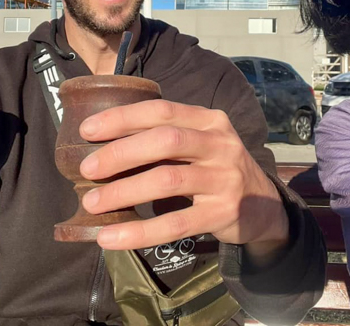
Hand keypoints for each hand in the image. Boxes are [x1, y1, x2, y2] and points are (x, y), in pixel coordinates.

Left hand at [78, 99, 288, 256]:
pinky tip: (111, 237)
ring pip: (168, 180)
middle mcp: (220, 144)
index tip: (87, 130)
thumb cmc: (216, 169)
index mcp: (209, 120)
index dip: (122, 118)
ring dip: (124, 191)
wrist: (263, 205)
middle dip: (120, 153)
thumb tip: (104, 146)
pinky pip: (176, 223)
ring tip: (93, 204)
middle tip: (86, 169)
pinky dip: (139, 232)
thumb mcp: (201, 143)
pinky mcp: (223, 213)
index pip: (162, 111)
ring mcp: (225, 178)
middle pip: (165, 141)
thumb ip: (167, 138)